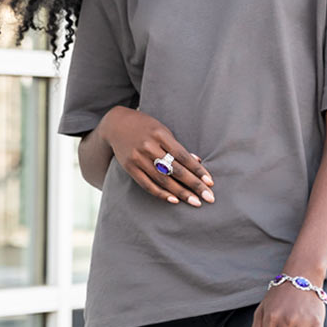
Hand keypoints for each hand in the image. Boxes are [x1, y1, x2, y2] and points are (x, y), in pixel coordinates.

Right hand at [99, 106, 214, 205]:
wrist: (116, 124)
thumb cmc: (146, 127)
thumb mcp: (163, 131)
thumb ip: (177, 147)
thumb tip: (197, 162)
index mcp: (160, 135)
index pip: (183, 156)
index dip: (197, 170)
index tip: (210, 182)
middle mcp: (149, 147)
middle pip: (175, 170)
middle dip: (194, 185)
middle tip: (208, 198)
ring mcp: (138, 158)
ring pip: (163, 180)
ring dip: (181, 193)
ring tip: (195, 202)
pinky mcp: (130, 167)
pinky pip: (147, 184)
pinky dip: (161, 193)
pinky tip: (174, 200)